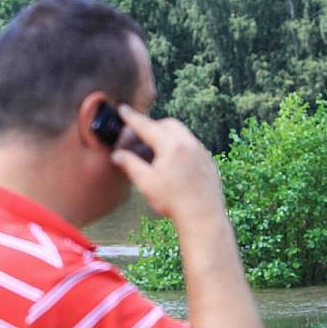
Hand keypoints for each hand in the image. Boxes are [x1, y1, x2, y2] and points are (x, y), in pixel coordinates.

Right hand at [110, 105, 224, 222]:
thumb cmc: (174, 201)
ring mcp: (202, 152)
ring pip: (183, 134)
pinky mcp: (209, 162)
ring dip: (168, 137)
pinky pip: (193, 147)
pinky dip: (181, 147)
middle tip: (142, 136)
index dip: (133, 119)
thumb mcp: (146, 182)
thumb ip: (130, 164)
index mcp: (171, 145)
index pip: (147, 126)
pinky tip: (175, 164)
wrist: (203, 216)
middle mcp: (189, 143)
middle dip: (153, 126)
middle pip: (168, 125)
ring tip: (157, 152)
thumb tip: (117, 155)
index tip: (124, 111)